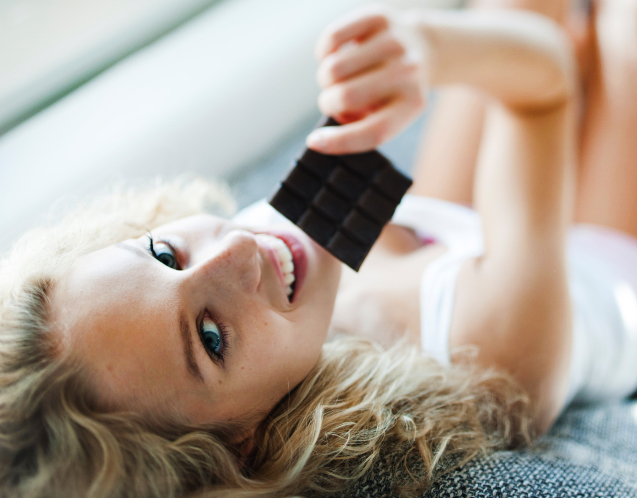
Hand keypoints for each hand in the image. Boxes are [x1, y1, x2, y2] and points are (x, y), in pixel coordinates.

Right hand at [307, 5, 428, 153]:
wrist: (420, 47)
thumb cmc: (392, 91)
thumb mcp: (387, 114)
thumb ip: (360, 128)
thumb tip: (324, 137)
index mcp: (412, 104)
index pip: (373, 131)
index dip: (340, 141)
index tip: (315, 142)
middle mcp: (407, 72)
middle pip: (345, 97)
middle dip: (328, 104)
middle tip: (336, 100)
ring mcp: (393, 42)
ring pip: (332, 69)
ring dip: (326, 79)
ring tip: (342, 78)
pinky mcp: (377, 18)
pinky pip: (331, 39)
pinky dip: (325, 53)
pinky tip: (339, 55)